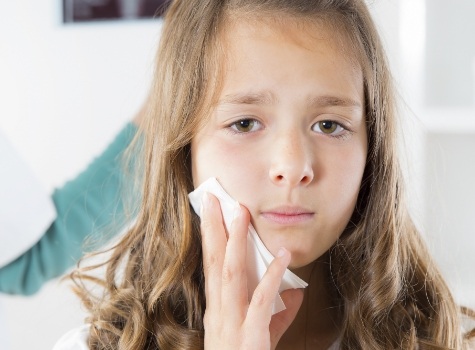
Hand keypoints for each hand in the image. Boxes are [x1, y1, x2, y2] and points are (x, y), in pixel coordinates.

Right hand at [200, 192, 303, 348]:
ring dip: (235, 241)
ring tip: (241, 214)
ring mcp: (231, 323)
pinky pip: (260, 301)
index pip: (211, 265)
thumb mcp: (262, 337)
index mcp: (218, 309)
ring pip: (230, 274)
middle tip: (214, 198)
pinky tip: (282, 256)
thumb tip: (294, 293)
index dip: (210, 236)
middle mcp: (219, 312)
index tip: (210, 211)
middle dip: (213, 228)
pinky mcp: (249, 336)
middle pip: (213, 262)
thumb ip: (276, 314)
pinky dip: (271, 277)